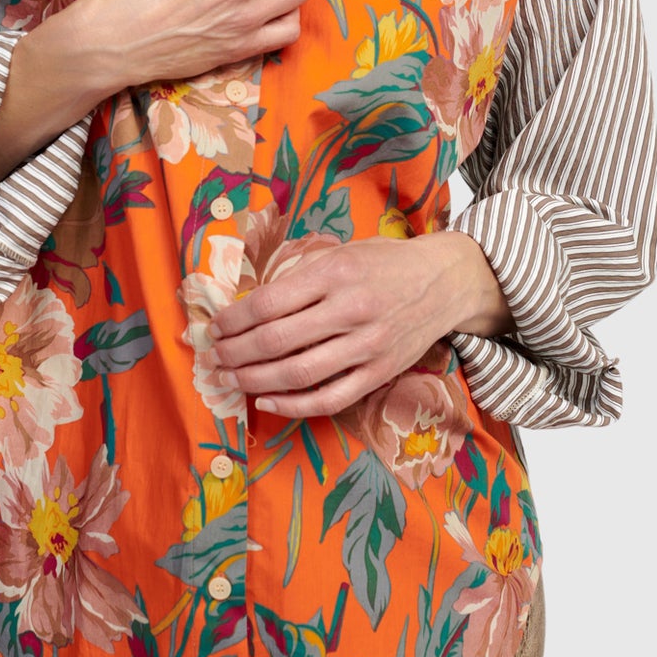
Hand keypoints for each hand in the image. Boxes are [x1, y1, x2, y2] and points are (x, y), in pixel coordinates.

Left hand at [205, 231, 508, 416]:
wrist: (443, 282)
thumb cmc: (383, 262)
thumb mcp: (341, 251)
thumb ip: (299, 274)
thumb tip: (248, 303)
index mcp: (334, 272)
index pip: (268, 302)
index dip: (233, 320)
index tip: (215, 328)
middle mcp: (349, 309)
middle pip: (276, 341)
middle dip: (235, 353)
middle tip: (213, 358)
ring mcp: (367, 345)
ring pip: (298, 374)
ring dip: (254, 380)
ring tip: (229, 380)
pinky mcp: (380, 373)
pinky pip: (330, 399)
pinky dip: (293, 406)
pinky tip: (266, 401)